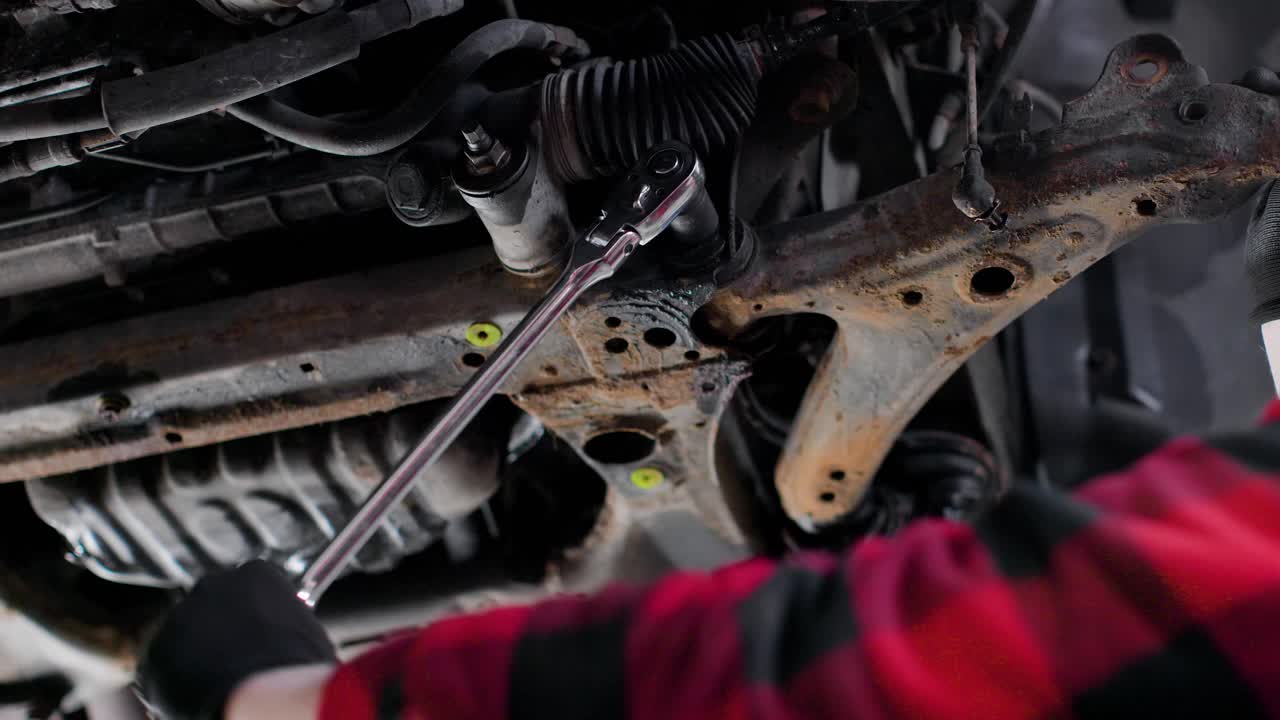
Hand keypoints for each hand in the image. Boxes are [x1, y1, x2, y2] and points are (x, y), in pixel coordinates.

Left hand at [137, 561, 336, 719]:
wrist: (259, 695)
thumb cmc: (292, 670)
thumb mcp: (306, 634)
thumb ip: (286, 623)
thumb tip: (283, 638)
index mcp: (257, 574)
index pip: (253, 589)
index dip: (256, 617)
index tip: (261, 637)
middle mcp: (213, 585)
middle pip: (214, 607)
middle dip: (222, 631)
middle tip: (239, 660)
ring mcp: (180, 616)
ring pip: (186, 637)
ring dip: (199, 656)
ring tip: (221, 683)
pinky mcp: (155, 652)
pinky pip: (164, 668)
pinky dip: (176, 683)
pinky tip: (201, 696)